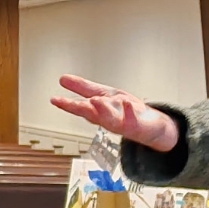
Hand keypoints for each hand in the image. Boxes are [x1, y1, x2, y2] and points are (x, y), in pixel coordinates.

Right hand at [51, 75, 179, 152]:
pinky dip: (129, 111)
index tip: (55, 99)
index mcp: (100, 111)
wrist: (153, 128)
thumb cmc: (127, 112)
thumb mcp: (104, 95)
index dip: (68, 104)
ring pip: (110, 119)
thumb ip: (84, 89)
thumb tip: (63, 79)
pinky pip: (133, 119)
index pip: (81, 107)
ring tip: (95, 100)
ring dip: (102, 110)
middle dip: (80, 108)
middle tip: (66, 103)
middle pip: (92, 114)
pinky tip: (126, 102)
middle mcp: (109, 119)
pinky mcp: (138, 125)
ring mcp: (123, 123)